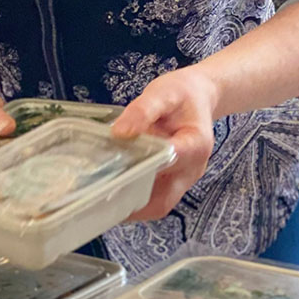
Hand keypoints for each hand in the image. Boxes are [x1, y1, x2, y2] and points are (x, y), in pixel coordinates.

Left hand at [109, 66, 219, 220]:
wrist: (199, 96)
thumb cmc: (182, 93)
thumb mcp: (163, 92)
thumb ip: (143, 111)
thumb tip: (119, 133)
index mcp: (196, 144)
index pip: (167, 164)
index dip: (139, 170)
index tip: (111, 173)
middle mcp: (193, 169)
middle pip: (163, 199)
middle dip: (131, 203)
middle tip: (99, 196)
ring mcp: (185, 179)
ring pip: (159, 205)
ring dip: (131, 205)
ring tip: (102, 196)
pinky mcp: (175, 181)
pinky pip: (156, 198)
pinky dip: (135, 199)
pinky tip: (115, 188)